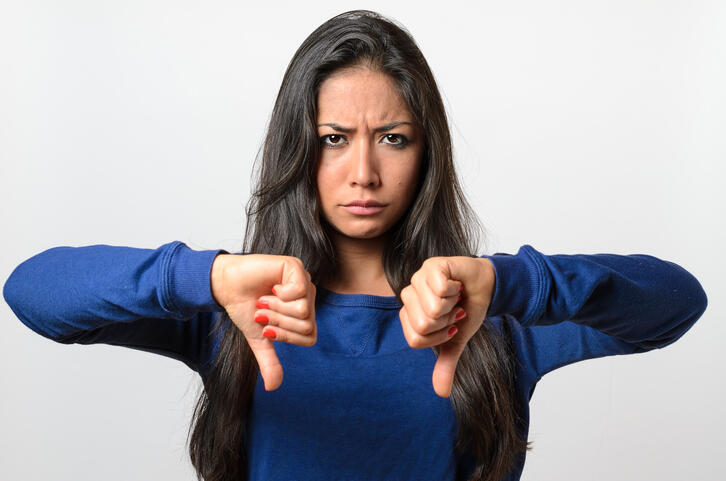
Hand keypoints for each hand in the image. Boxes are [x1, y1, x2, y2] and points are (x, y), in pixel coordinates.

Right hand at [210, 253, 316, 390]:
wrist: (227, 288)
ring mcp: (304, 282)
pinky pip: (299, 290)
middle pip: (306, 323)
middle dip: (278, 322)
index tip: (266, 328)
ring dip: (276, 308)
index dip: (286, 336)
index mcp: (303, 314)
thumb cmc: (244, 308)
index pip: (309, 336)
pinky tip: (271, 286)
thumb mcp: (259, 339)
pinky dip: (280, 294)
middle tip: (262, 311)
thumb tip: (273, 388)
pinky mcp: (296, 268)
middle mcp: (308, 297)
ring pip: (303, 309)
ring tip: (264, 299)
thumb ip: (269, 361)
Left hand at [399, 256, 494, 397]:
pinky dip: (456, 290)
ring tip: (456, 297)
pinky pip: (439, 288)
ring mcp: (418, 278)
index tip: (450, 326)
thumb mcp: (457, 340)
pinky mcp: (431, 265)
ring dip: (452, 305)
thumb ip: (446, 363)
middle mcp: (409, 295)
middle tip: (454, 310)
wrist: (487, 288)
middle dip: (447, 322)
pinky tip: (457, 285)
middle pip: (422, 324)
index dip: (438, 337)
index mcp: (409, 313)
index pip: (415, 338)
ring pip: (432, 307)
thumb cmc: (468, 309)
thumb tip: (441, 393)